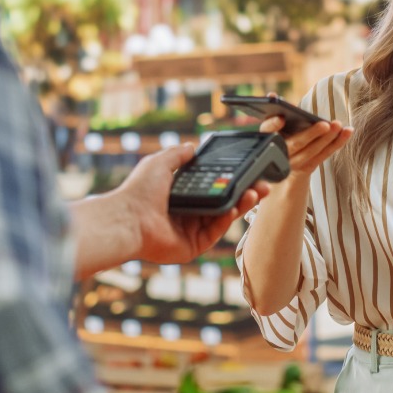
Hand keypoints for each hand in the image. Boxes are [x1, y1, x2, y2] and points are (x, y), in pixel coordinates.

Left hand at [118, 143, 269, 264]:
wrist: (128, 219)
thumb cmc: (139, 191)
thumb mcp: (159, 163)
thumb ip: (178, 154)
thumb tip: (192, 146)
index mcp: (181, 195)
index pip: (212, 186)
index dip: (230, 179)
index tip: (248, 171)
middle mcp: (188, 213)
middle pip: (223, 202)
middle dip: (245, 193)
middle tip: (263, 184)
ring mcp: (191, 231)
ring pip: (224, 217)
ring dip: (241, 205)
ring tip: (256, 192)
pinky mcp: (193, 246)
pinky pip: (215, 232)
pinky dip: (226, 220)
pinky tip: (235, 208)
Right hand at [257, 97, 351, 177]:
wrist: (283, 164)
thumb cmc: (281, 135)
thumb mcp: (275, 124)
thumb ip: (275, 110)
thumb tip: (273, 95)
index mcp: (268, 138)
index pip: (268, 131)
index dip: (273, 125)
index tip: (281, 118)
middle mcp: (280, 153)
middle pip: (296, 144)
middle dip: (311, 134)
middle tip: (325, 125)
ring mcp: (293, 164)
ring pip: (312, 151)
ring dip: (328, 139)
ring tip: (338, 125)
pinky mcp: (307, 168)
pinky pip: (324, 155)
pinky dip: (337, 143)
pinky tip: (347, 132)